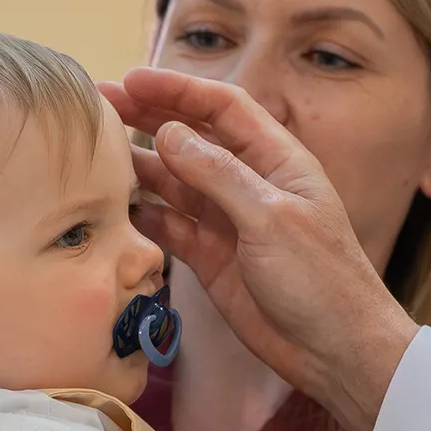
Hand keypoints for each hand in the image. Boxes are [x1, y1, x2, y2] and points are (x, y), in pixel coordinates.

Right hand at [104, 68, 416, 430]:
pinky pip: (169, 227)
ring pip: (174, 182)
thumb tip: (167, 134)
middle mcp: (249, 183)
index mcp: (276, 160)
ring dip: (138, 166)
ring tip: (95, 153)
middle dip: (147, 117)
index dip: (177, 89)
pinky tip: (114, 204)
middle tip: (99, 104)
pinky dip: (143, 215)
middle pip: (191, 138)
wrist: (335, 350)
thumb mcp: (271, 219)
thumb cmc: (322, 280)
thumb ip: (219, 175)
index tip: (132, 79)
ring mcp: (228, 221)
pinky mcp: (211, 258)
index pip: (222, 108)